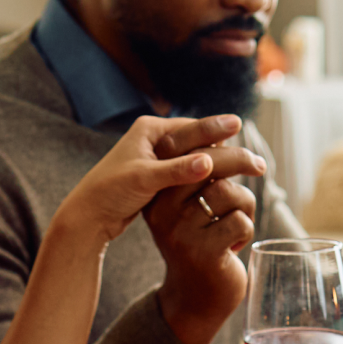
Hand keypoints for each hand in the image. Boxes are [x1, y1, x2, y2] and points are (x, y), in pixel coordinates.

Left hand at [56, 113, 259, 245]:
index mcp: (149, 130)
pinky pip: (187, 173)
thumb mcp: (144, 180)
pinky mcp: (156, 176)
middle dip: (225, 148)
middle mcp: (153, 139)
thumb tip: (209, 162)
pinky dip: (204, 177)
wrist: (88, 217)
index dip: (217, 130)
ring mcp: (155, 157)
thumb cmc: (109, 193)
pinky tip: (222, 186)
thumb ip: (177, 171)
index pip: (191, 127)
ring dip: (218, 165)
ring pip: (194, 158)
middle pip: (197, 141)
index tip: (240, 126)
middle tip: (254, 158)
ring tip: (245, 171)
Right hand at [136, 119, 268, 343]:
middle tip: (260, 165)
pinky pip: (239, 221)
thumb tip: (222, 137)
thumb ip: (198, 179)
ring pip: (227, 193)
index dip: (212, 134)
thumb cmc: (200, 245)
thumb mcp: (190, 210)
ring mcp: (181, 232)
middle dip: (240, 160)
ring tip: (238, 222)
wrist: (195, 299)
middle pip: (208, 165)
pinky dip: (246, 230)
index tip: (236, 125)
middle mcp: (163, 212)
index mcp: (157, 196)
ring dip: (244, 205)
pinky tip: (235, 245)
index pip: (184, 152)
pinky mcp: (203, 252)